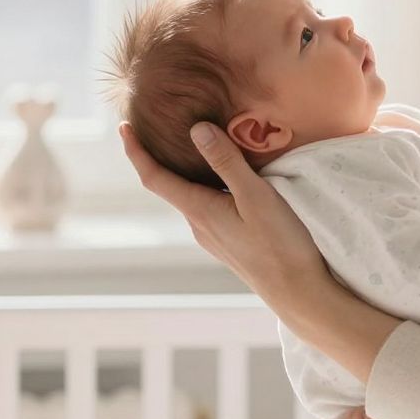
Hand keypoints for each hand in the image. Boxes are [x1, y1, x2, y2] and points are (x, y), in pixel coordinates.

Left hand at [120, 121, 328, 314]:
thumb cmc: (280, 244)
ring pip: (190, 196)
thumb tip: (197, 129)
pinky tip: (223, 179)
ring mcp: (212, 236)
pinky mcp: (228, 242)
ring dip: (185, 172)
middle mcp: (198, 225)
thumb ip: (226, 162)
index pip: (154, 177)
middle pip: (169, 185)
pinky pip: (207, 206)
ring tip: (193, 147)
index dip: (135, 151)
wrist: (297, 292)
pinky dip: (205, 185)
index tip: (123, 126)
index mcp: (199, 210)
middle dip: (159, 157)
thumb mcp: (255, 195)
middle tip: (157, 128)